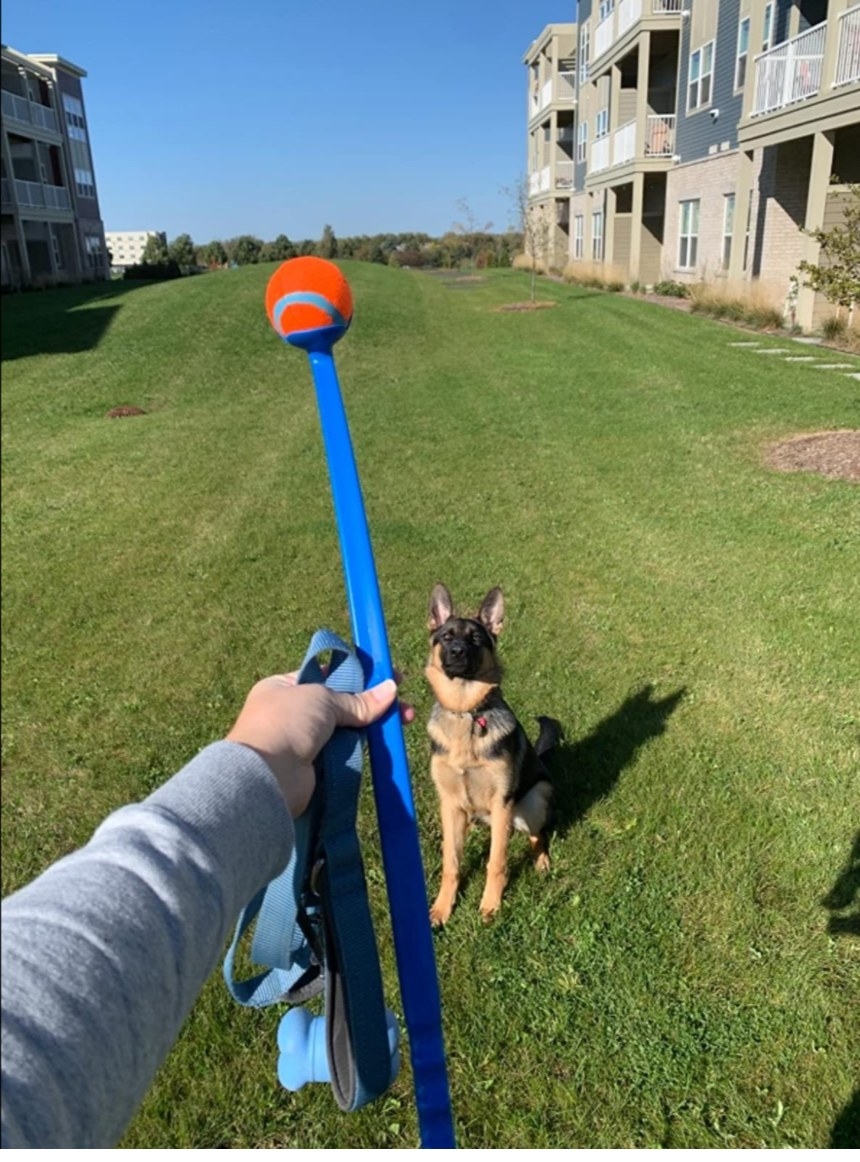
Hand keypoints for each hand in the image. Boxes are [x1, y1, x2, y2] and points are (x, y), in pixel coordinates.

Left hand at [226, 671, 414, 817]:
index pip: (326, 675)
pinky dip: (364, 746)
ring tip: (404, 719)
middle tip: (403, 701)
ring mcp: (304, 740)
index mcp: (284, 686)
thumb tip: (391, 690)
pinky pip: (346, 751)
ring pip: (347, 728)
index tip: (387, 674)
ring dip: (374, 724)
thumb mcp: (323, 698)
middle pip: (341, 703)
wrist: (266, 776)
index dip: (358, 674)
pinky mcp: (316, 766)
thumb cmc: (286, 723)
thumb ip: (357, 699)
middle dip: (373, 701)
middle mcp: (292, 712)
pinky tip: (385, 740)